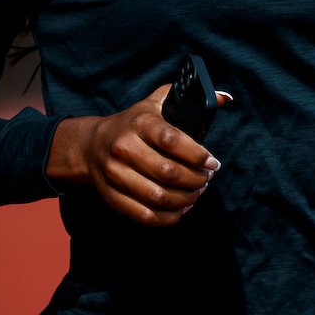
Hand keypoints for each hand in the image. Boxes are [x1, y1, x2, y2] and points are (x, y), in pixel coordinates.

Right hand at [46, 84, 229, 225]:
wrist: (92, 144)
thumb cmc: (133, 123)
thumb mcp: (155, 103)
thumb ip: (187, 97)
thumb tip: (223, 98)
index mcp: (139, 122)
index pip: (171, 140)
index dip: (197, 155)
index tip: (212, 163)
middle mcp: (124, 147)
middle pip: (167, 172)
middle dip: (195, 180)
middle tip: (207, 179)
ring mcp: (116, 173)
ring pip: (158, 197)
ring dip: (185, 199)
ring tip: (197, 192)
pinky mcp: (112, 195)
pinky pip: (145, 214)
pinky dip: (169, 217)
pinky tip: (181, 208)